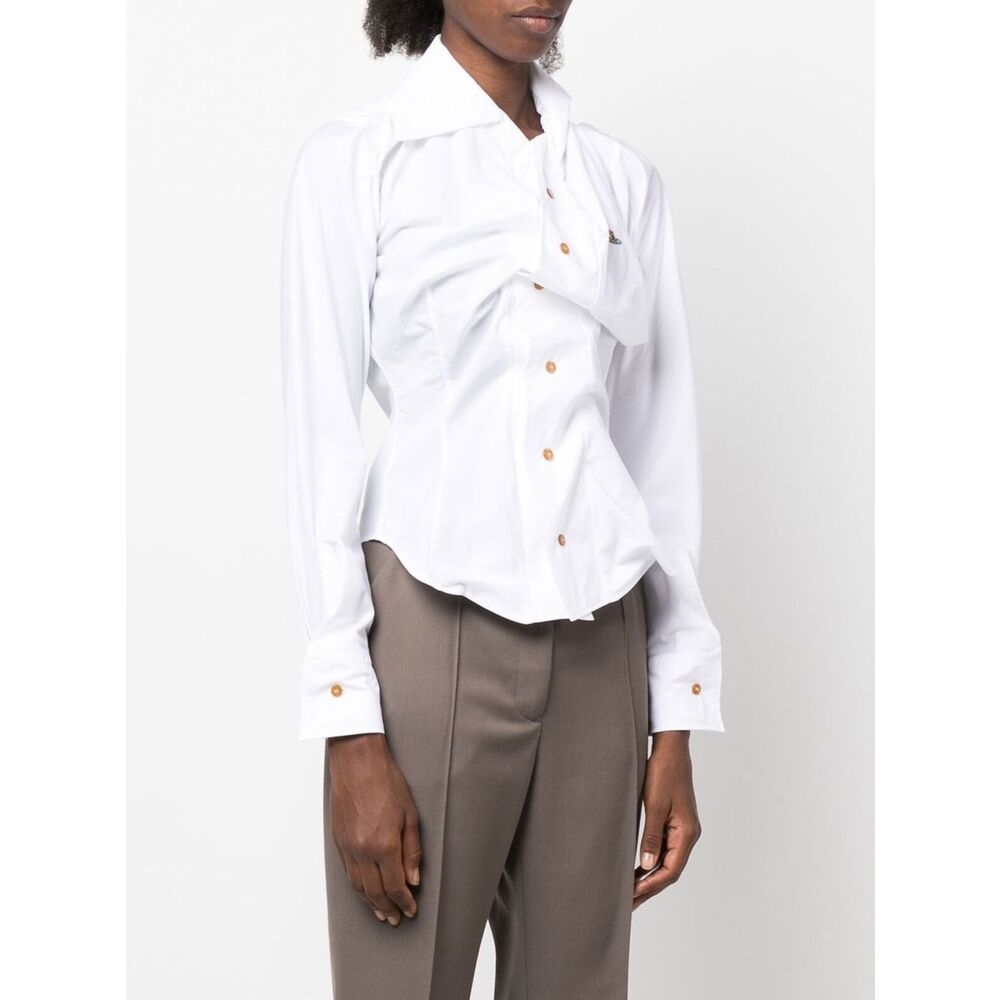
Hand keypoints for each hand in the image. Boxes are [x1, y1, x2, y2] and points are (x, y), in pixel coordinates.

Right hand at [327, 733, 421, 925]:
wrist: (356, 760)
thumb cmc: (386, 781)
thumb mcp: (410, 814)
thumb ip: (412, 850)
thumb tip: (414, 879)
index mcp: (383, 845)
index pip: (394, 886)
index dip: (404, 901)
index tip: (411, 909)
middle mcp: (362, 850)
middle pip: (374, 892)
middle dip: (387, 908)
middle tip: (397, 918)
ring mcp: (347, 846)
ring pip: (358, 886)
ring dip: (370, 903)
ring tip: (382, 913)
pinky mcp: (338, 839)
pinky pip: (347, 872)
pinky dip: (357, 887)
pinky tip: (364, 891)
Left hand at [632, 731, 701, 910]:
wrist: (671, 748)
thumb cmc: (663, 772)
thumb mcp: (654, 805)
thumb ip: (651, 837)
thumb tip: (647, 866)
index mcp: (687, 833)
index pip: (670, 871)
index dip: (651, 886)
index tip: (632, 896)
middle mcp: (688, 834)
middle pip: (670, 870)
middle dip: (650, 887)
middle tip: (629, 903)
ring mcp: (683, 828)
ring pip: (667, 861)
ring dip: (650, 876)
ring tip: (631, 890)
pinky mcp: (675, 821)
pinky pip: (665, 848)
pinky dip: (652, 860)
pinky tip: (639, 867)